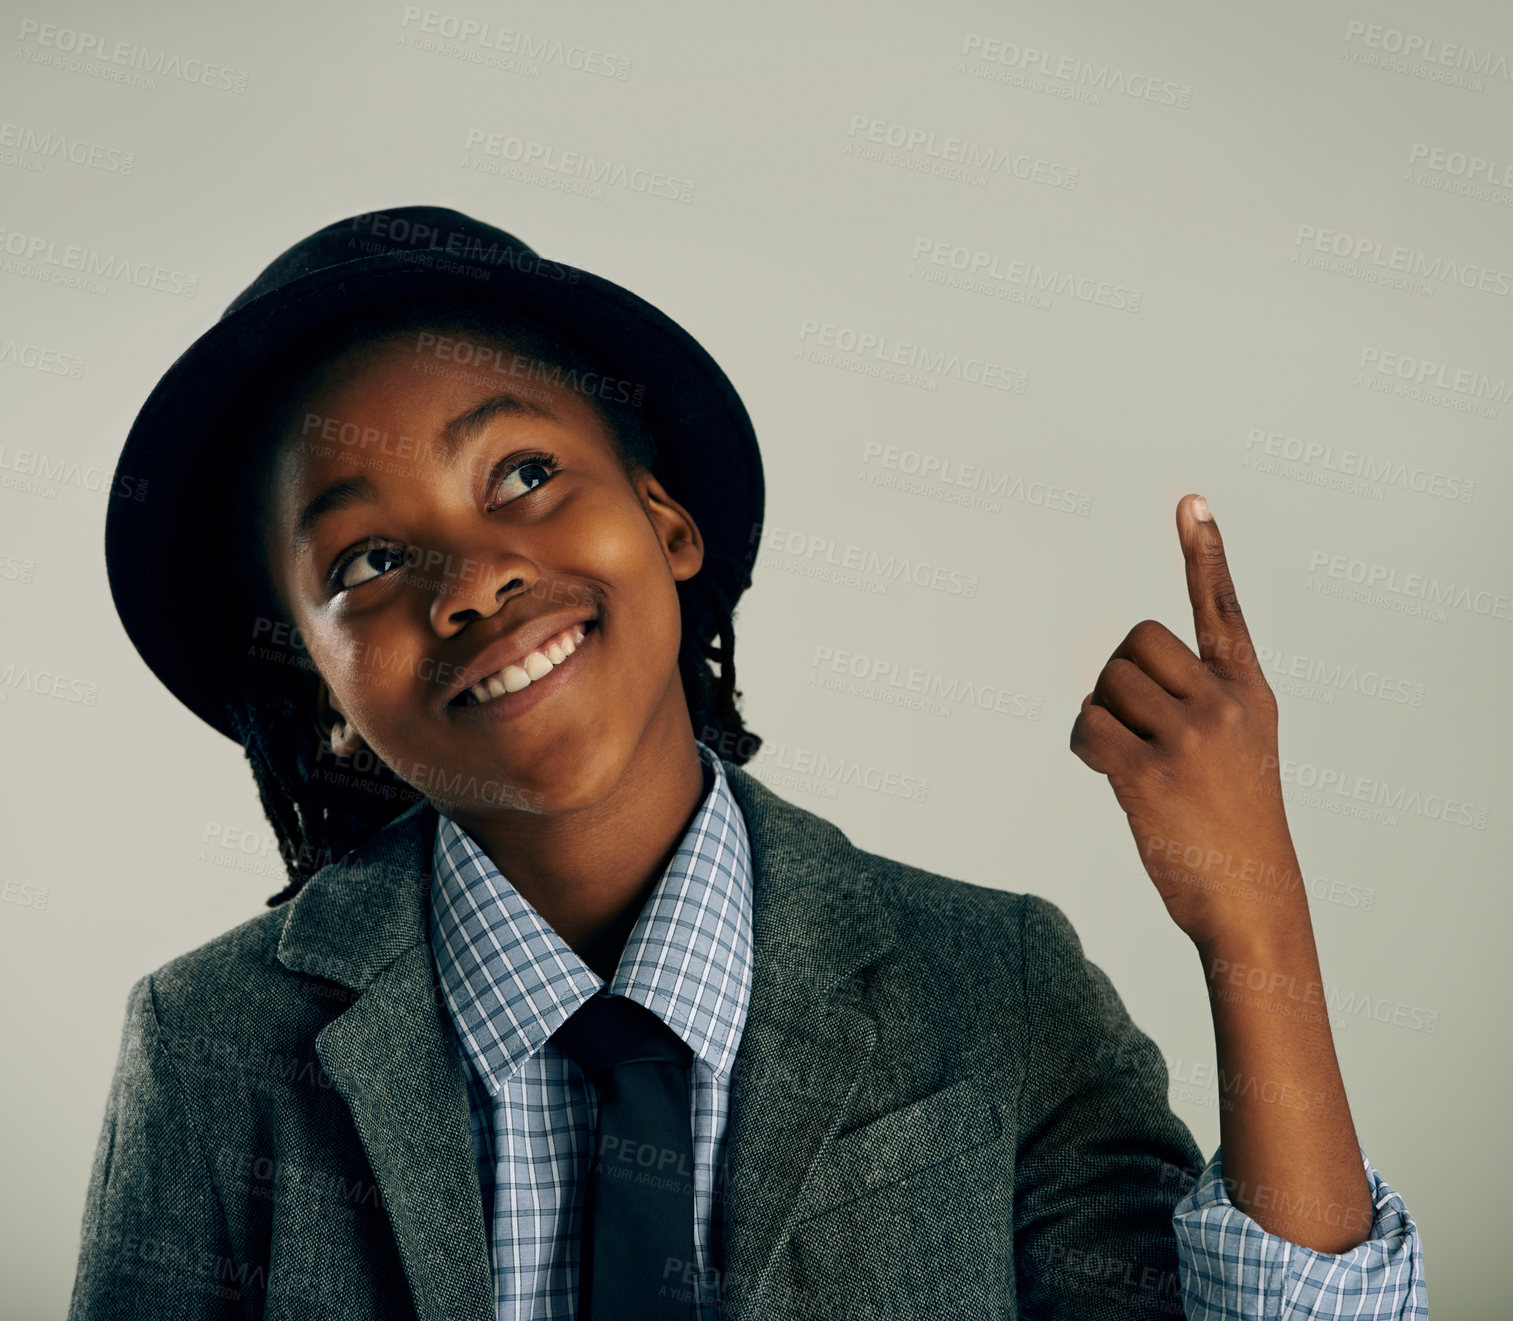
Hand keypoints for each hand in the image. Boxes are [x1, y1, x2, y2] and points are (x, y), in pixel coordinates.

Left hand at [1069, 494, 1304, 948]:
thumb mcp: (1241, 750)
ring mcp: (1189, 737)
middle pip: (1136, 640)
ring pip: (1108, 682)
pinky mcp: (1149, 773)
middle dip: (1118, 674)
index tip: (1190, 499)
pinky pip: (1088, 726)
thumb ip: (1201, 702)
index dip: (1205, 552)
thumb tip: (1117, 679)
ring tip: (1124, 755)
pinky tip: (1104, 769)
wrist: (1252, 903)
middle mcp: (1223, 704)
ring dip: (1098, 714)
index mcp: (1249, 693)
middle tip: (1130, 720)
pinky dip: (1084, 743)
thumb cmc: (1235, 827)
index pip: (1223, 609)